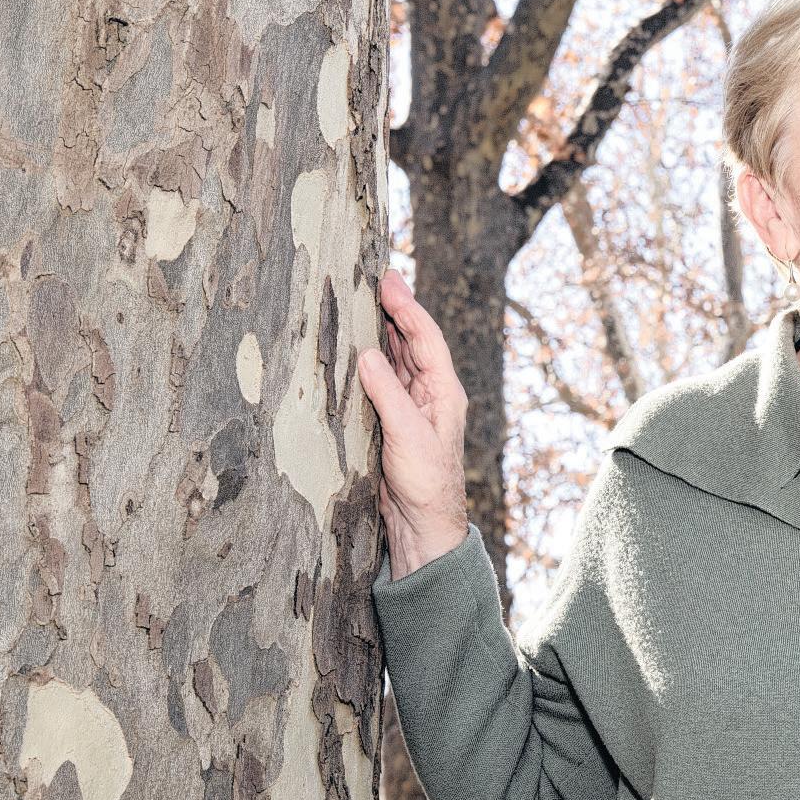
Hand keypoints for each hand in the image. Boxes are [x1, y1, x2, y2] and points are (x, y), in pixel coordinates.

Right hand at [358, 267, 470, 579]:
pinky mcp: (392, 419)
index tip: (388, 279)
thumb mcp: (408, 436)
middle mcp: (430, 392)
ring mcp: (411, 405)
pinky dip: (369, 358)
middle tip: (372, 276)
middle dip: (394, 309)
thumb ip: (388, 394)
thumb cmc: (426, 484)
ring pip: (395, 357)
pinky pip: (380, 379)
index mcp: (444, 391)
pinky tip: (354, 344)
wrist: (421, 524)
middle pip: (410, 340)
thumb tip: (366, 354)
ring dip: (381, 330)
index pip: (425, 338)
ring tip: (362, 298)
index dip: (407, 306)